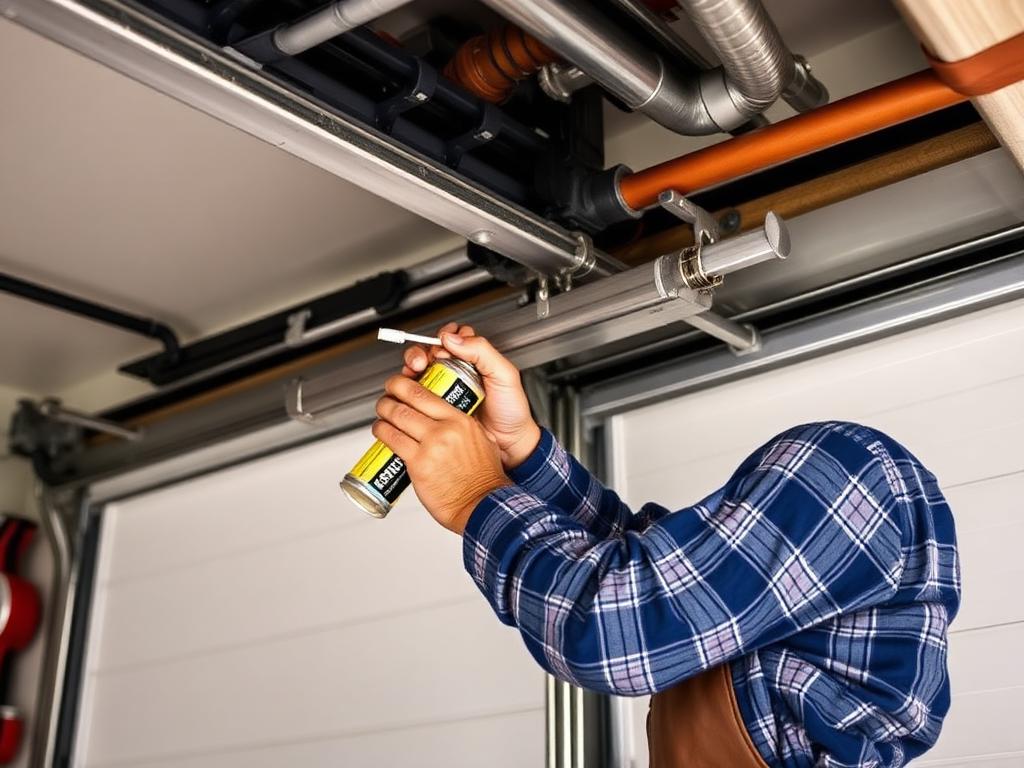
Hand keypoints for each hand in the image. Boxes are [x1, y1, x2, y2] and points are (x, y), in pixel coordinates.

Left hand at [373, 374, 510, 533]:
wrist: (482, 505)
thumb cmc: (483, 479)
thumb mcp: (483, 441)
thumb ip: (465, 427)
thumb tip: (449, 420)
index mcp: (461, 421)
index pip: (425, 393)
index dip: (405, 385)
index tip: (399, 385)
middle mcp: (445, 430)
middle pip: (407, 401)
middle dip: (390, 396)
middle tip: (386, 398)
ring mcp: (431, 446)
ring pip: (396, 418)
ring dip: (383, 414)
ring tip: (380, 416)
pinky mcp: (419, 465)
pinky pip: (392, 441)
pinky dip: (381, 433)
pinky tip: (380, 433)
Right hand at [401, 322, 540, 468]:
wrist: (508, 443)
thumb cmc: (511, 410)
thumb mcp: (504, 375)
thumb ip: (483, 351)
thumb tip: (454, 338)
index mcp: (473, 358)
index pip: (452, 337)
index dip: (443, 337)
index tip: (443, 348)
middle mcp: (455, 370)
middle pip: (428, 350)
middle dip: (420, 351)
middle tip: (423, 362)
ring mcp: (443, 388)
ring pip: (419, 369)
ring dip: (412, 366)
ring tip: (416, 373)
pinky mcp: (434, 406)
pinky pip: (415, 393)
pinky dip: (408, 389)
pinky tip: (411, 391)